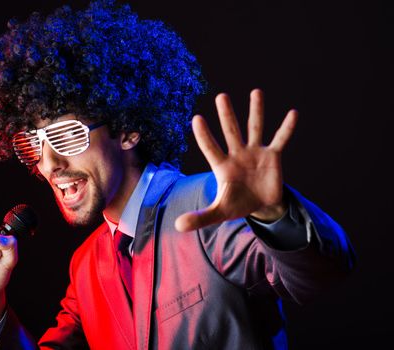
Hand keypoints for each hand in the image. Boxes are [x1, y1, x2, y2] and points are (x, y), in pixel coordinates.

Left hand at [175, 89, 297, 231]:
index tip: (196, 118)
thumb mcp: (218, 212)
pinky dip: (286, 128)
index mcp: (222, 166)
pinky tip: (293, 113)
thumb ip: (200, 217)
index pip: (210, 148)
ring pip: (255, 128)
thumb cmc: (236, 204)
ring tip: (256, 91)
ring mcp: (255, 153)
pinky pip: (280, 140)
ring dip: (256, 111)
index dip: (204, 135)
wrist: (260, 206)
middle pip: (231, 131)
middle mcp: (237, 154)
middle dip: (227, 115)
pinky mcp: (273, 156)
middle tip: (221, 96)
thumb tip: (177, 226)